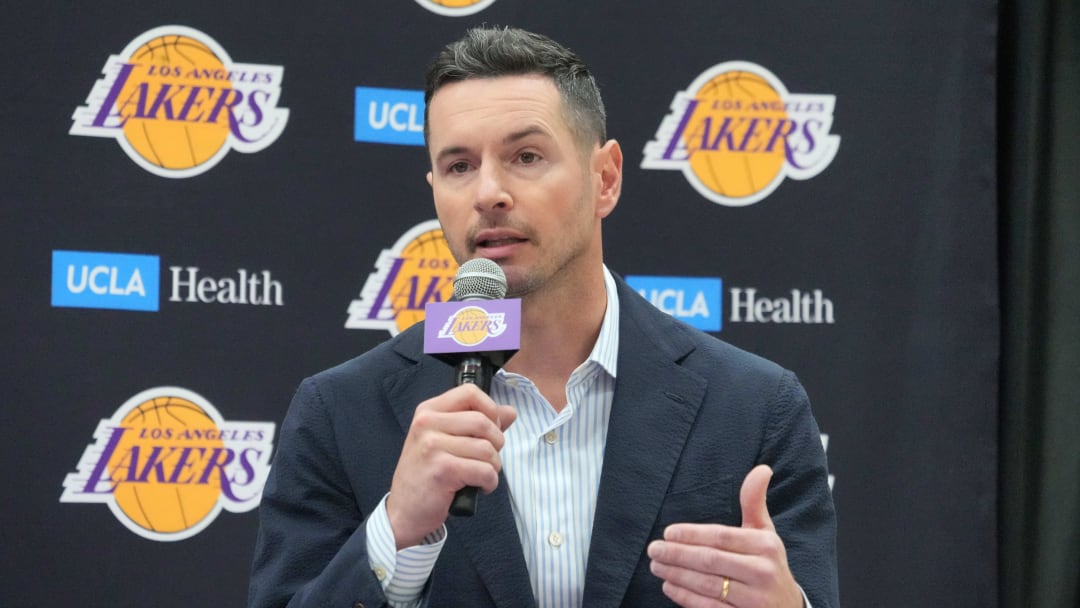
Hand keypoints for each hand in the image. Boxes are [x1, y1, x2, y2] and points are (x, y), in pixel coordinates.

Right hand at [386, 383, 516, 548]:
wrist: (404, 511)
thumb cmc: (427, 474)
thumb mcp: (447, 441)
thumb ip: (478, 423)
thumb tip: (510, 411)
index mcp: (429, 411)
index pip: (470, 393)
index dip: (490, 410)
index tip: (490, 429)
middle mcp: (427, 423)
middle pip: (483, 421)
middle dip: (496, 443)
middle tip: (487, 458)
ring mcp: (432, 446)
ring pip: (487, 448)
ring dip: (493, 466)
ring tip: (481, 475)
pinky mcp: (442, 470)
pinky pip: (484, 470)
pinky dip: (489, 482)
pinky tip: (479, 487)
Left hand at [647, 465, 802, 606]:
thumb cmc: (769, 565)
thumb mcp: (766, 533)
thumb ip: (754, 502)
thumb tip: (761, 469)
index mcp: (766, 546)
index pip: (722, 537)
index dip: (692, 534)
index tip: (668, 532)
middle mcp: (763, 572)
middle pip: (710, 561)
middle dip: (677, 554)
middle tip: (654, 549)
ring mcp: (754, 600)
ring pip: (707, 586)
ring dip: (676, 575)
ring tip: (656, 566)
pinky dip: (685, 597)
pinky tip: (669, 586)